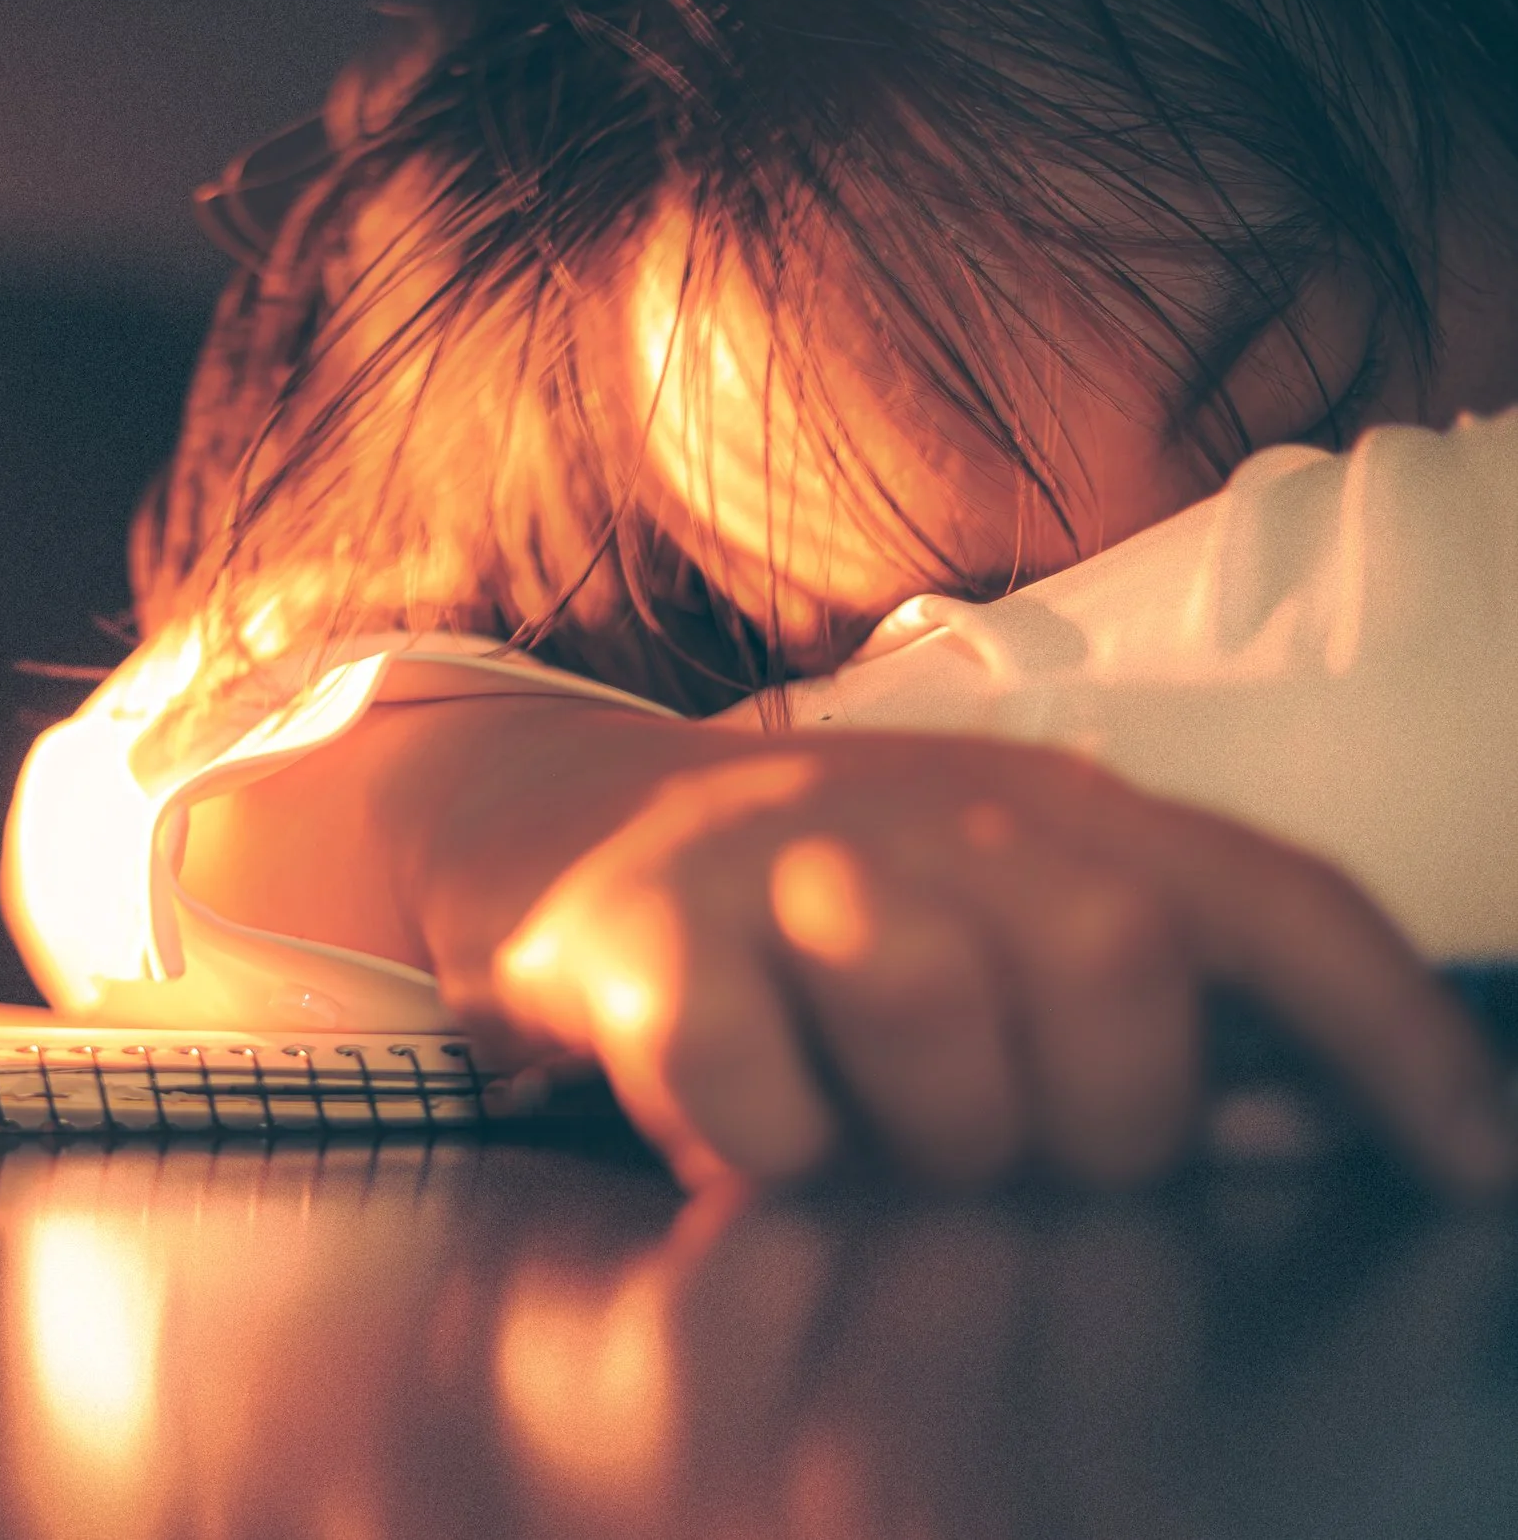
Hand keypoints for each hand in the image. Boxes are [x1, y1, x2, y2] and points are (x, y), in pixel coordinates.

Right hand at [448, 731, 1515, 1190]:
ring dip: (927, 1135)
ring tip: (874, 1133)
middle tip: (1015, 1145)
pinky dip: (765, 1155)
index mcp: (1046, 802)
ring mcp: (776, 860)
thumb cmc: (805, 898)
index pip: (1269, 901)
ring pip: (940, 1022)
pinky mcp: (639, 932)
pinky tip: (740, 1123)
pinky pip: (755, 1098)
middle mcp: (925, 808)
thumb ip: (1138, 1001)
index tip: (1472, 1167)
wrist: (545, 817)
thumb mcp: (984, 908)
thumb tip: (1299, 1129)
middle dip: (1100, 1114)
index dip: (1393, 1036)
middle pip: (1113, 964)